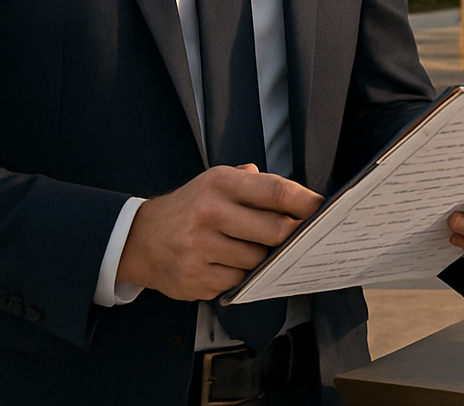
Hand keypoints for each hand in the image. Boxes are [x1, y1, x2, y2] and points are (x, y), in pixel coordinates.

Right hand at [117, 164, 322, 300]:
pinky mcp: (196, 278)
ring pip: (258, 261)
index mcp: (220, 183)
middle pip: (275, 231)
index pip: (275, 191)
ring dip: (263, 259)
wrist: (140, 239)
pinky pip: (238, 282)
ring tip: (252, 249)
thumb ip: (255, 184)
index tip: (323, 209)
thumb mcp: (216, 182)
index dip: (305, 202)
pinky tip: (228, 264)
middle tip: (299, 237)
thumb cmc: (191, 207)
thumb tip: (298, 196)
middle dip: (292, 236)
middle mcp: (210, 213)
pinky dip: (241, 276)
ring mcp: (201, 248)